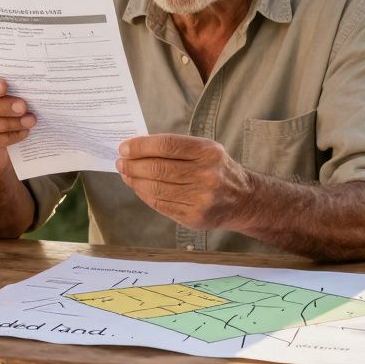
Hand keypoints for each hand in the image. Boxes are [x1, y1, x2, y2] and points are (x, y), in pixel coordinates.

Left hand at [115, 134, 253, 230]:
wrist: (243, 200)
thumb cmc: (217, 170)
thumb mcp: (205, 150)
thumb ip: (175, 148)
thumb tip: (136, 149)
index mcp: (208, 152)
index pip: (167, 146)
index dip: (140, 146)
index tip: (124, 148)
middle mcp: (206, 175)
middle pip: (158, 169)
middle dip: (133, 165)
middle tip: (121, 162)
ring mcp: (201, 199)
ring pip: (155, 189)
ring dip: (135, 181)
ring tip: (126, 174)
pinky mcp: (194, 217)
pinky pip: (160, 205)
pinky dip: (144, 195)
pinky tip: (138, 188)